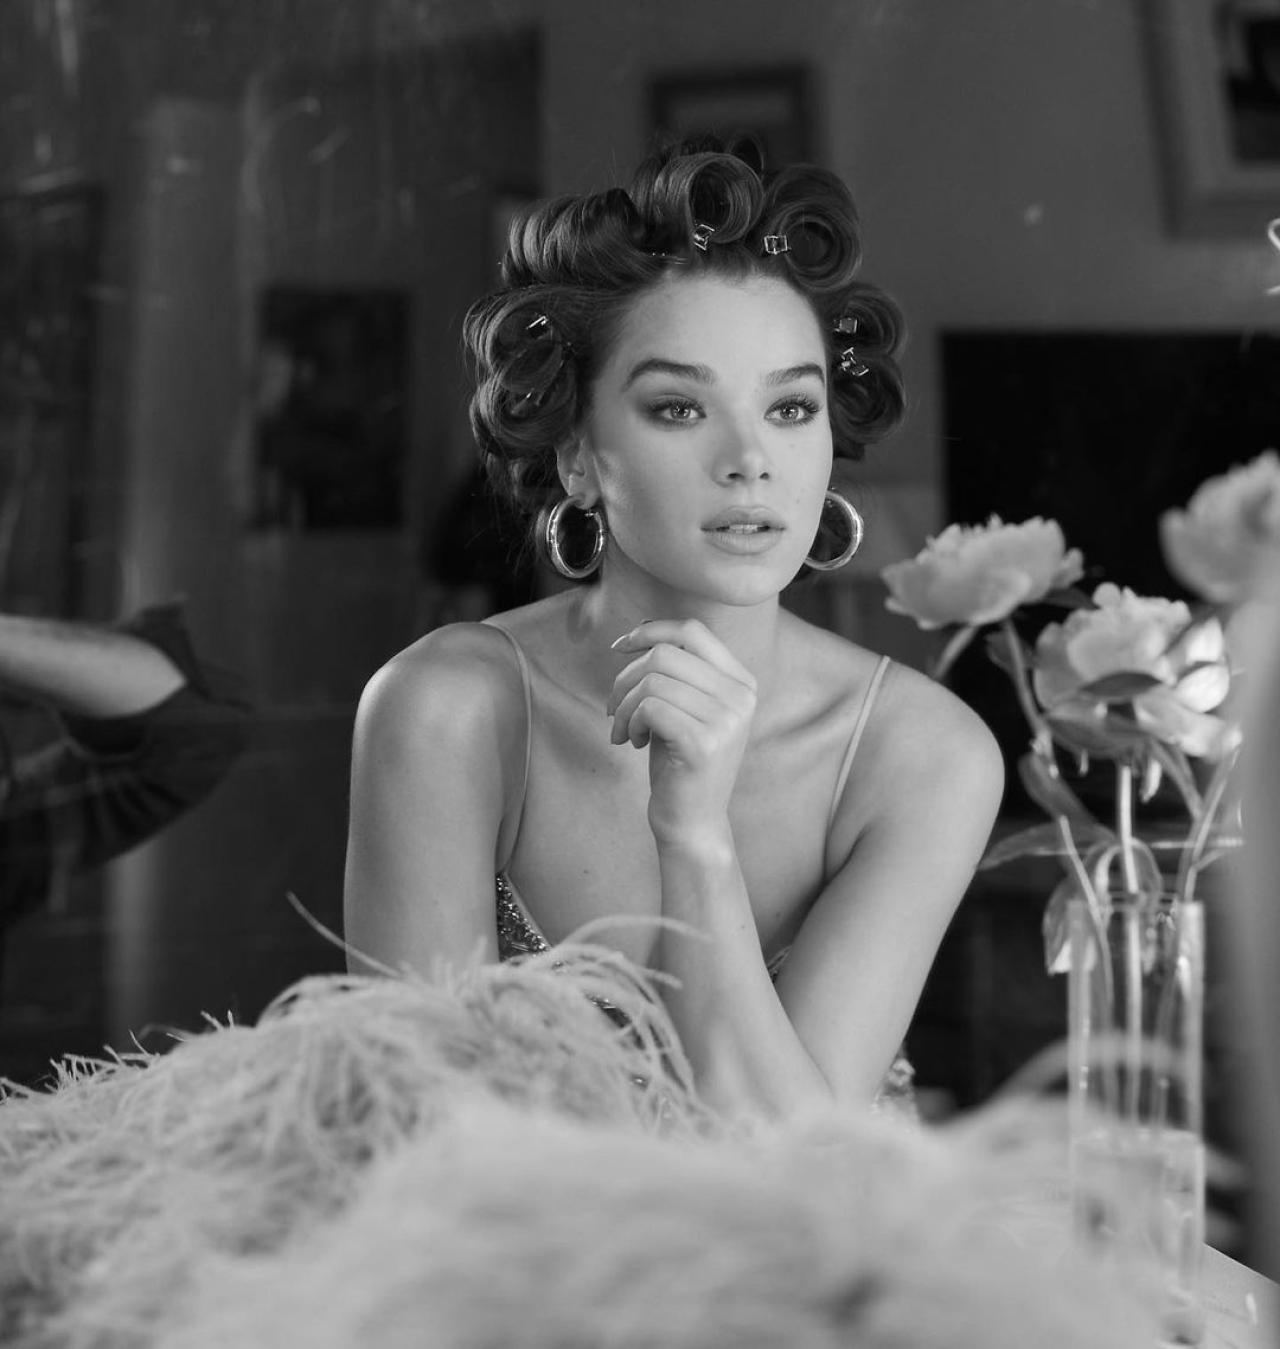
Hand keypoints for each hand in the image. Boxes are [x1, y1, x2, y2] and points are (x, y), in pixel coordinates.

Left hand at [607, 619, 756, 845]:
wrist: (693, 822)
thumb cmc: (679, 762)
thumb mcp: (683, 707)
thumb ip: (675, 671)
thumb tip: (642, 630)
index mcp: (741, 682)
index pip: (692, 631)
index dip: (650, 631)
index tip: (619, 648)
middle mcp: (741, 697)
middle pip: (665, 655)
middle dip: (625, 678)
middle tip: (614, 708)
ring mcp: (727, 720)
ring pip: (652, 682)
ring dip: (624, 706)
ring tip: (623, 729)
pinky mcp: (704, 743)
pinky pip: (650, 708)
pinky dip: (629, 722)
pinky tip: (631, 743)